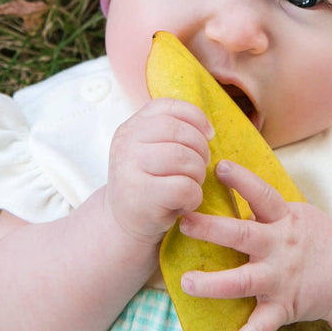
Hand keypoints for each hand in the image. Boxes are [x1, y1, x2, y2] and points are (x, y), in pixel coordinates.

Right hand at [105, 98, 212, 245]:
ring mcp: (130, 168)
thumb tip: (208, 130)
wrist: (123, 224)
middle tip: (199, 168)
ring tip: (190, 185)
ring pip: (184, 158)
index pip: (168, 107)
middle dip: (200, 151)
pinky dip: (193, 197)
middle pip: (181, 133)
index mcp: (131, 127)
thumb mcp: (150, 151)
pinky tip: (184, 203)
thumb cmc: (147, 184)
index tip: (208, 135)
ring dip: (198, 175)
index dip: (195, 117)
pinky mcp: (141, 195)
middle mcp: (126, 143)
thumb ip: (170, 132)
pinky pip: (184, 187)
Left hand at [176, 160, 331, 330]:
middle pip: (243, 236)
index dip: (242, 180)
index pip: (262, 195)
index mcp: (283, 220)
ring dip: (213, 284)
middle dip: (211, 229)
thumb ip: (263, 206)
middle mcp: (280, 248)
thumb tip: (222, 176)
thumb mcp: (295, 213)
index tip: (218, 166)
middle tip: (183, 222)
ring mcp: (280, 280)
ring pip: (243, 282)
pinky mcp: (283, 308)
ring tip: (186, 283)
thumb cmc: (315, 238)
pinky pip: (260, 329)